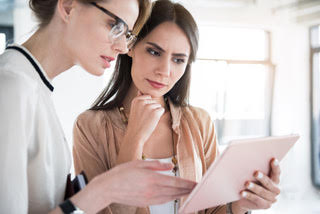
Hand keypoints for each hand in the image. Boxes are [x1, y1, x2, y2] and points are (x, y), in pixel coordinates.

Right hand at [75, 160, 195, 212]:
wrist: (108, 188)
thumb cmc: (122, 173)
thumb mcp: (139, 163)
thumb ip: (156, 165)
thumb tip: (169, 166)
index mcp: (152, 178)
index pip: (174, 182)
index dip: (187, 183)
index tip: (196, 183)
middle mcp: (152, 190)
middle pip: (175, 191)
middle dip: (188, 190)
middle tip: (198, 189)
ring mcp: (149, 198)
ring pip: (170, 198)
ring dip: (181, 195)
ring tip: (189, 193)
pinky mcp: (145, 203)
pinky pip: (162, 201)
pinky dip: (171, 199)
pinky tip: (175, 196)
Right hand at [126, 91, 164, 142]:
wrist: (135, 135)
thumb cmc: (135, 124)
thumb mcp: (134, 109)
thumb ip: (138, 99)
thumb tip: (140, 91)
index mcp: (136, 100)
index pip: (148, 97)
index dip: (146, 107)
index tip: (141, 113)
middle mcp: (142, 101)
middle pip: (154, 101)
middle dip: (151, 109)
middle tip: (144, 118)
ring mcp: (149, 106)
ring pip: (158, 106)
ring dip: (155, 113)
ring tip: (147, 120)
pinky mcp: (155, 112)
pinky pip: (162, 110)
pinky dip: (159, 116)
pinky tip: (152, 121)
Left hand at [232, 158, 280, 212]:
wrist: (245, 197)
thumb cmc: (250, 182)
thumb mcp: (253, 175)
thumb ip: (254, 168)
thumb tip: (247, 158)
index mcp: (274, 180)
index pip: (276, 173)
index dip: (275, 166)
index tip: (273, 159)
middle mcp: (275, 190)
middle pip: (269, 183)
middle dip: (262, 178)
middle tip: (255, 173)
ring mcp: (271, 198)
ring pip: (263, 192)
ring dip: (254, 187)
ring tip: (247, 183)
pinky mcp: (265, 205)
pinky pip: (257, 200)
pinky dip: (249, 195)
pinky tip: (242, 193)